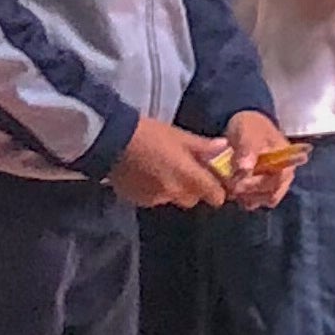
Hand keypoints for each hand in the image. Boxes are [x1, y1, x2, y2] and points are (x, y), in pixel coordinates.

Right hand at [107, 115, 229, 210]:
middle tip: (185, 169)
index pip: (216, 196)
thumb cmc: (149, 134)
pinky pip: (155, 198)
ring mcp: (155, 200)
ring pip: (173, 198)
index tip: (212, 179)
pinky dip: (154, 189)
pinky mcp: (138, 201)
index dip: (217, 189)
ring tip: (161, 169)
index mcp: (188, 177)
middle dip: (193, 187)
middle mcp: (174, 193)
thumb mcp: (179, 136)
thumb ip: (203, 147)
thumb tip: (224, 148)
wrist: (111, 141)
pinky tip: (145, 173)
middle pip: (194, 199)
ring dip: (173, 188)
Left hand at [219, 110, 302, 209]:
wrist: (243, 130)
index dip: (258, 183)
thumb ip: (247, 148)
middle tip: (230, 184)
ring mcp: (276, 185)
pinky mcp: (264, 192)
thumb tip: (244, 169)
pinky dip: (243, 198)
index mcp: (288, 159)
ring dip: (245, 197)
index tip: (238, 181)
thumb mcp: (247, 131)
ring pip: (262, 201)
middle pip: (271, 193)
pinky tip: (233, 189)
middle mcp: (285, 176)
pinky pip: (255, 202)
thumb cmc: (249, 128)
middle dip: (249, 191)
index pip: (279, 179)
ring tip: (231, 185)